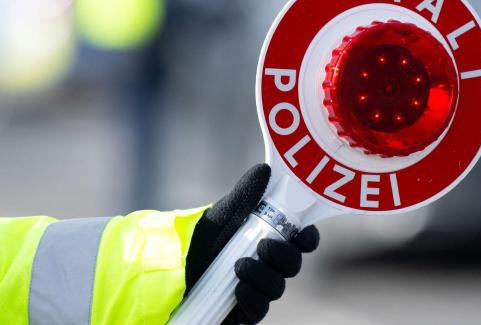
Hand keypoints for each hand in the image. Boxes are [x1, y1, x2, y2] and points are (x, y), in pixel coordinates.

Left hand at [186, 164, 319, 324]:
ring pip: (278, 287)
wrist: (172, 266)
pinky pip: (259, 310)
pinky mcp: (245, 309)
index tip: (302, 235)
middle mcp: (269, 264)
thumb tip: (265, 170)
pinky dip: (252, 299)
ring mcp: (259, 287)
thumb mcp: (223, 214)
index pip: (302, 240)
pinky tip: (239, 289)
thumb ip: (245, 194)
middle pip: (293, 265)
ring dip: (263, 276)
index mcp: (271, 238)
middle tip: (264, 247)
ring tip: (240, 266)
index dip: (308, 238)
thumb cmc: (202, 237)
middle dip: (284, 257)